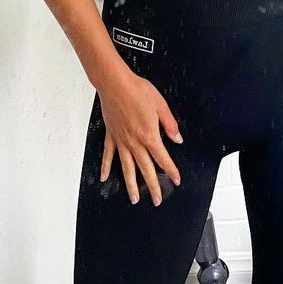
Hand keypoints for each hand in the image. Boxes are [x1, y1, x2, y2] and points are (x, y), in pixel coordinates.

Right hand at [97, 63, 182, 206]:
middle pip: (145, 169)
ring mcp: (121, 140)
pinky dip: (106, 167)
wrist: (115, 83)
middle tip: (157, 200)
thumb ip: (169, 124)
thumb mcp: (160, 105)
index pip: (162, 158)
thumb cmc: (137, 90)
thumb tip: (177, 138)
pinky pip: (108, 155)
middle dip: (153, 186)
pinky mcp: (111, 135)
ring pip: (127, 168)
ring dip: (131, 185)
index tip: (176, 180)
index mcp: (149, 135)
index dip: (170, 170)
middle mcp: (134, 142)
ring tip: (134, 199)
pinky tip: (104, 177)